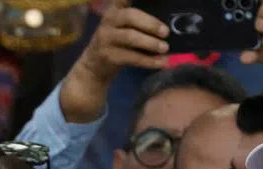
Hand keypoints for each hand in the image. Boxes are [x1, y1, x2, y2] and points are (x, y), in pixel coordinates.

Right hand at [61, 0, 168, 122]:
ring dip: (150, 43)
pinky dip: (147, 60)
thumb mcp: (123, 25)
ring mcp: (106, 37)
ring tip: (165, 48)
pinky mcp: (107, 55)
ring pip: (130, 37)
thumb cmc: (117, 42)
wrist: (94, 65)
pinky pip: (130, 57)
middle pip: (130, 16)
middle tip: (166, 32)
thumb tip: (168, 25)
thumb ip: (140, 20)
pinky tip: (160, 62)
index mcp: (116, 8)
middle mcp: (109, 19)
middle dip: (150, 24)